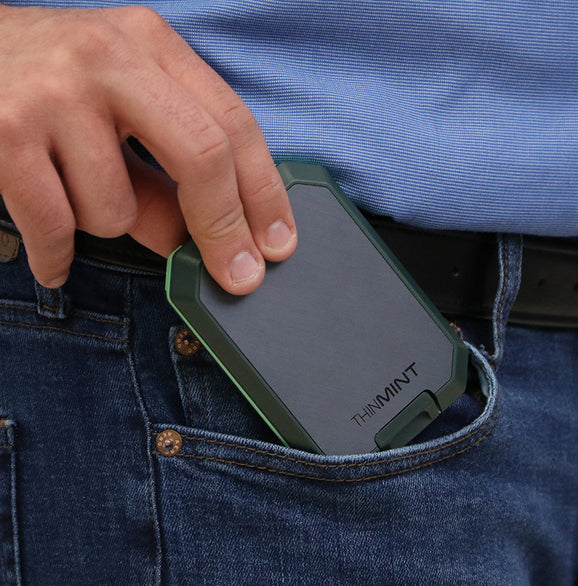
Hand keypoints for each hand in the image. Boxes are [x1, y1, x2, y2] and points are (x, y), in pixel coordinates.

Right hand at [0, 4, 295, 292]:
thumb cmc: (45, 89)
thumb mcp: (118, 115)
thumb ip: (165, 177)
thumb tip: (208, 246)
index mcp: (149, 45)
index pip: (233, 125)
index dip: (265, 194)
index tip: (279, 245)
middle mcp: (108, 58)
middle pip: (203, 158)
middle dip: (225, 231)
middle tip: (237, 277)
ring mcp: (54, 92)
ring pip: (119, 209)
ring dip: (104, 225)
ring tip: (71, 195)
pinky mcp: (3, 132)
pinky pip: (58, 228)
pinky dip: (58, 257)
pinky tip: (55, 258)